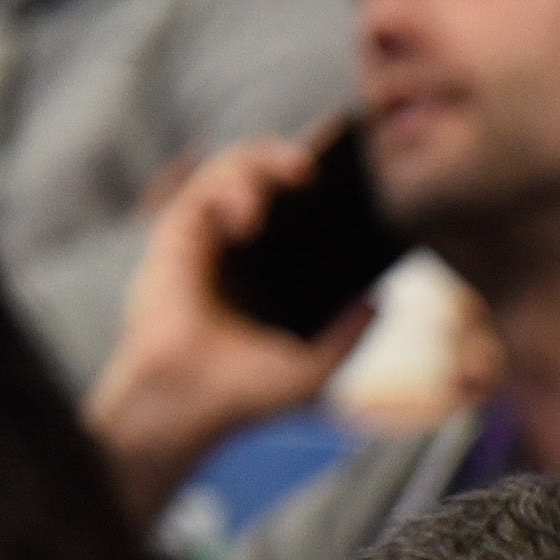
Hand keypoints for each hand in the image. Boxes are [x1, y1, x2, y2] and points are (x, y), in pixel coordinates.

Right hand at [87, 132, 378, 508]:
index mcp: (280, 271)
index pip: (308, 213)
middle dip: (300, 157)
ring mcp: (212, 238)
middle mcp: (246, 247)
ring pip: (236, 170)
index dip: (334, 184)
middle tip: (331, 159)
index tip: (367, 164)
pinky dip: (230, 190)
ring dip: (267, 162)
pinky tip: (251, 217)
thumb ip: (350, 336)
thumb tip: (381, 301)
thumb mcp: (316, 369)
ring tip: (300, 172)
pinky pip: (202, 190)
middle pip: (274, 180)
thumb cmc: (248, 393)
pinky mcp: (179, 236)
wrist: (191, 403)